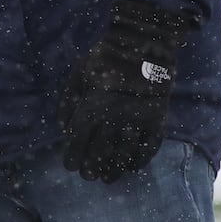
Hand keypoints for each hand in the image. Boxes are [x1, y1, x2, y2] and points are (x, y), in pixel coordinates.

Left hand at [60, 0, 184, 182]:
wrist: (144, 43)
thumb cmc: (106, 56)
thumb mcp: (80, 72)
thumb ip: (69, 100)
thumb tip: (63, 129)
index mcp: (95, 102)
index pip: (79, 136)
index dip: (72, 153)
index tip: (69, 165)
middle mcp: (116, 114)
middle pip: (100, 149)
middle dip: (91, 166)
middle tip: (86, 176)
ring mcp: (138, 118)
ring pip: (124, 153)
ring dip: (114, 169)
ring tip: (106, 179)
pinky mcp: (157, 118)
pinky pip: (149, 147)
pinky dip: (140, 160)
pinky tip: (131, 167)